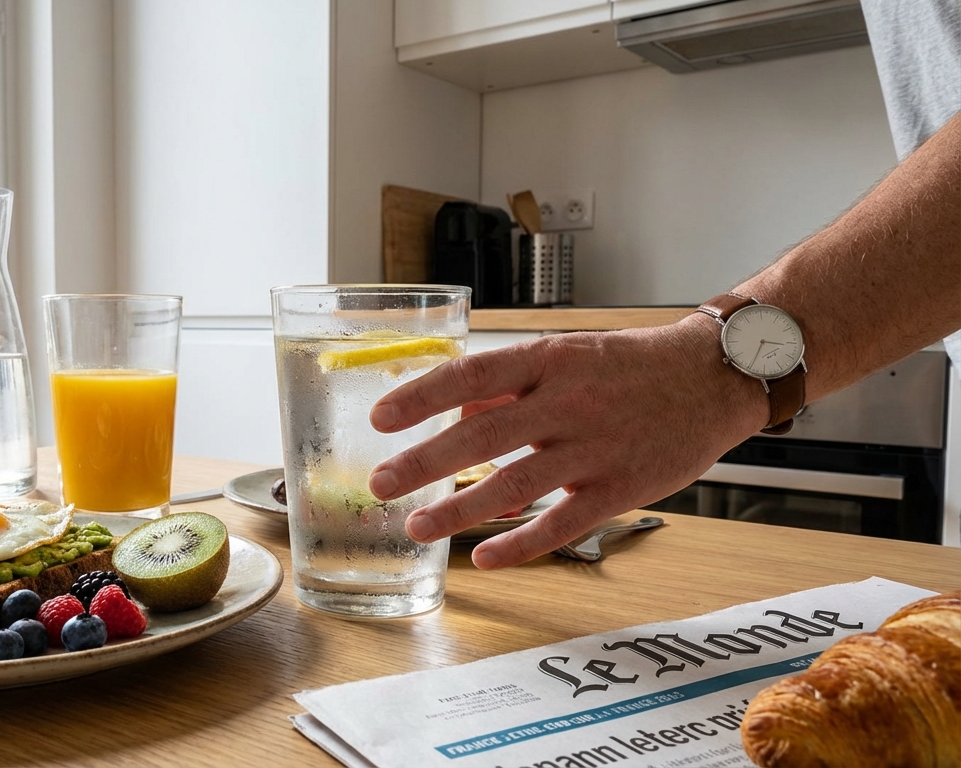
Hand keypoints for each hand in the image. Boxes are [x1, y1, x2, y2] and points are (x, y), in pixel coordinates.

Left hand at [367, 315, 766, 568]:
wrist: (713, 378)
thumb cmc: (630, 367)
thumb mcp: (565, 357)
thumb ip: (508, 386)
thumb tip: (454, 414)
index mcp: (548, 361)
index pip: (469, 375)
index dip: (420, 397)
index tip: (380, 419)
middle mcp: (566, 402)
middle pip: (480, 436)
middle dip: (423, 462)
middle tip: (380, 484)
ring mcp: (593, 448)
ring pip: (513, 485)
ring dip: (458, 510)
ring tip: (419, 526)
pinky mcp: (619, 488)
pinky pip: (560, 523)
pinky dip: (518, 544)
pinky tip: (483, 558)